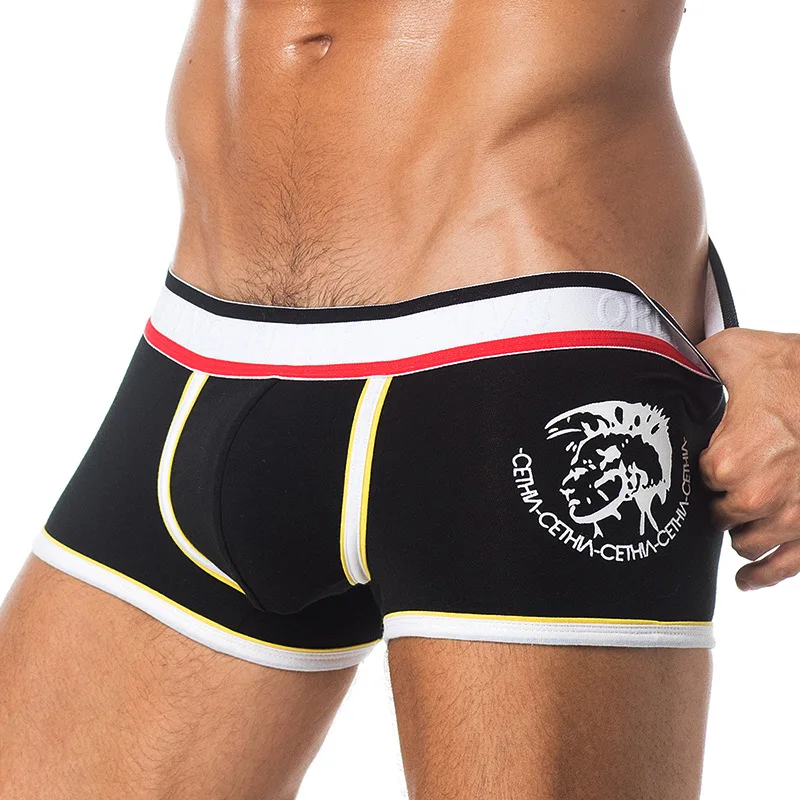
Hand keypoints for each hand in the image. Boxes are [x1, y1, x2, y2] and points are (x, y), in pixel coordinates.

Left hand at [697, 328, 799, 589]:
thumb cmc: (791, 365)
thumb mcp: (729, 354)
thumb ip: (691, 369)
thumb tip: (662, 367)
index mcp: (727, 460)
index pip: (695, 484)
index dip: (700, 473)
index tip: (706, 463)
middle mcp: (756, 496)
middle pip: (719, 516)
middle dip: (720, 502)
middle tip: (728, 484)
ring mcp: (790, 517)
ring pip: (748, 542)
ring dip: (741, 533)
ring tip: (738, 521)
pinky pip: (787, 565)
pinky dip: (766, 574)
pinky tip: (747, 579)